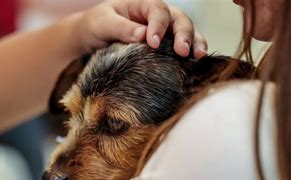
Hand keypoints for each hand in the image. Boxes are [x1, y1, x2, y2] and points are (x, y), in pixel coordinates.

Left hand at [75, 0, 207, 57]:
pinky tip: (196, 63)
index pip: (157, 10)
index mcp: (142, 3)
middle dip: (183, 34)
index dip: (159, 25)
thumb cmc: (96, 26)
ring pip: (186, 31)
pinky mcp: (165, 46)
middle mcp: (157, 15)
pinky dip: (191, 53)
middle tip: (182, 51)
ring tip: (198, 57)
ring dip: (195, 42)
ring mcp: (164, 30)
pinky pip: (182, 46)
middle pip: (178, 19)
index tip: (153, 43)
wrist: (92, 38)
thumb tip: (143, 35)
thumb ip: (121, 28)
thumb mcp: (103, 24)